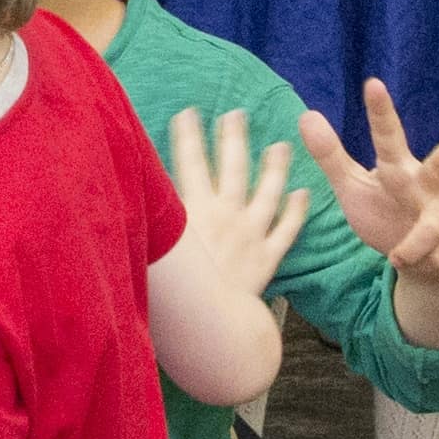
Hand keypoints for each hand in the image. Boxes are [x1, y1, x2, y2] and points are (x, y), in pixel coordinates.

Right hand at [164, 107, 306, 307]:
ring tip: (281, 146)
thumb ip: (152, 222)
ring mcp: (249, 236)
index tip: (189, 113)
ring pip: (266, 193)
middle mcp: (225, 217)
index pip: (189, 163)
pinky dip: (297, 212)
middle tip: (237, 114)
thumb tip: (135, 197)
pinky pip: (286, 231)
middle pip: (231, 168)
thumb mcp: (153, 250)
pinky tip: (303, 193)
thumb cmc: (174, 292)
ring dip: (274, 168)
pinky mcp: (266, 259)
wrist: (210, 325)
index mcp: (193, 213)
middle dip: (233, 138)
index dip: (188, 135)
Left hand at [298, 80, 438, 282]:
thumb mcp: (352, 188)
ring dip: (416, 244)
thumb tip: (305, 115)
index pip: (388, 137)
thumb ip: (331, 156)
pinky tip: (425, 262)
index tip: (373, 84)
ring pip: (437, 224)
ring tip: (399, 256)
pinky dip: (430, 261)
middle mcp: (429, 183)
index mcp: (397, 168)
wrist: (423, 263)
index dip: (380, 113)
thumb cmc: (384, 215)